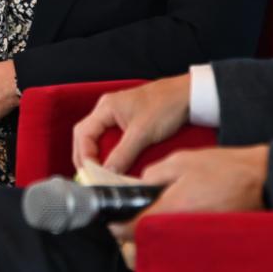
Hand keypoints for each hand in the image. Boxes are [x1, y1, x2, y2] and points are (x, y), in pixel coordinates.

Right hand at [72, 73, 190, 172]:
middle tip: (91, 176)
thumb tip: (107, 173)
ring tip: (100, 173)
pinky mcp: (129, 122)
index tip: (91, 172)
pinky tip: (116, 164)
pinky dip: (111, 152)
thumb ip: (123, 154)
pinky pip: (113, 139)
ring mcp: (118, 115)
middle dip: (86, 157)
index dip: (84, 155)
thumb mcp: (142, 133)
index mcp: (106, 107)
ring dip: (98, 155)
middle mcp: (108, 109)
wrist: (189, 95)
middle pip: (87, 136)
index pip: (83, 133)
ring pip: (99, 138)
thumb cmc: (166, 105)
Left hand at [106, 145, 269, 268]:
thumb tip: (140, 185)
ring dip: (153, 235)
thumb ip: (153, 175)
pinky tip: (174, 217)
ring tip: (151, 215)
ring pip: (163, 245)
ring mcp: (194, 238)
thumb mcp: (179, 161)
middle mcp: (180, 230)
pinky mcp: (205, 239)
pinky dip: (172, 234)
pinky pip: (181, 242)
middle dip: (133, 234)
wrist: (262, 181)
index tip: (112, 220)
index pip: (132, 230)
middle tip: (129, 217)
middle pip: (145, 243)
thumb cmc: (224, 169)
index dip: (117, 226)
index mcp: (169, 210)